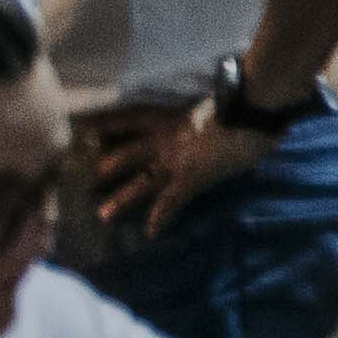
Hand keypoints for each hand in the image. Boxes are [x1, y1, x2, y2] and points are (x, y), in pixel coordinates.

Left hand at [84, 101, 253, 235]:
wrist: (251, 109)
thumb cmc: (240, 104)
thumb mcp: (213, 105)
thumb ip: (204, 112)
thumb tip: (215, 112)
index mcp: (170, 119)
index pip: (130, 119)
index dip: (107, 123)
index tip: (85, 127)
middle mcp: (166, 139)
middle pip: (128, 155)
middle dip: (107, 168)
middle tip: (85, 181)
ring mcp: (176, 160)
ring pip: (142, 182)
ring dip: (122, 200)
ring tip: (102, 216)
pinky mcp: (192, 177)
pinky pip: (171, 200)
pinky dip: (161, 217)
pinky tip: (150, 233)